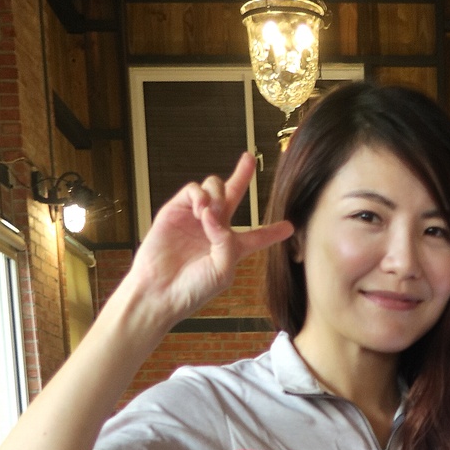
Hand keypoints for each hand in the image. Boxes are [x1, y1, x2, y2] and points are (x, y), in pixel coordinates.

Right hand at [120, 154, 292, 329]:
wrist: (160, 289)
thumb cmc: (193, 288)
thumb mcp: (222, 270)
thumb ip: (227, 241)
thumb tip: (212, 214)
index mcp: (231, 248)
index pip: (256, 236)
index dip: (272, 231)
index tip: (289, 227)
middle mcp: (214, 229)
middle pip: (233, 195)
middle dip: (242, 176)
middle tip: (249, 159)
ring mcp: (195, 218)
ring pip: (214, 188)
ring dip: (217, 195)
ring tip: (208, 213)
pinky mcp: (176, 210)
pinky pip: (193, 190)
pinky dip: (199, 195)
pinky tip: (200, 210)